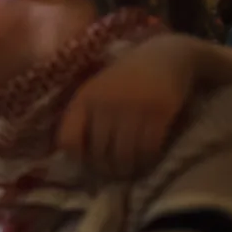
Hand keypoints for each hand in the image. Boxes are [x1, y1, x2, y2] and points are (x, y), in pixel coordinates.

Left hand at [57, 35, 191, 177]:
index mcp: (83, 99)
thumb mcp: (96, 91)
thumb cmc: (125, 79)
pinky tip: (147, 160)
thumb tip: (76, 158)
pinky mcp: (158, 112)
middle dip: (106, 169)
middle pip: (98, 153)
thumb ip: (85, 118)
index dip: (76, 158)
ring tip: (129, 172)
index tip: (87, 164)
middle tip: (113, 175)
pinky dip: (147, 160)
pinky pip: (148, 148)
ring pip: (123, 154)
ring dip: (127, 169)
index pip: (68, 140)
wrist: (164, 56)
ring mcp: (132, 108)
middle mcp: (104, 103)